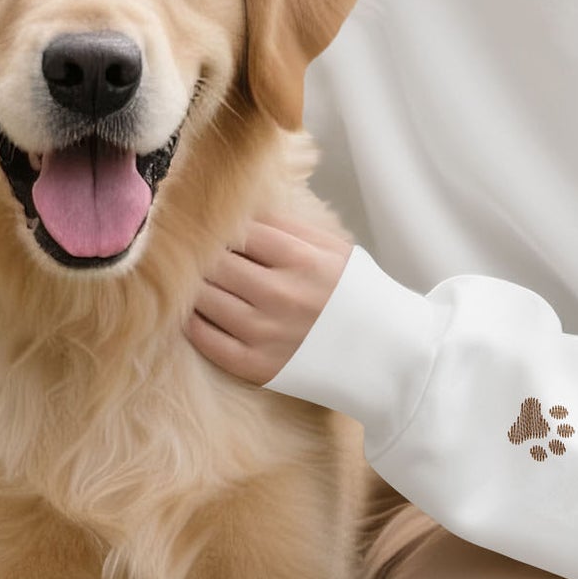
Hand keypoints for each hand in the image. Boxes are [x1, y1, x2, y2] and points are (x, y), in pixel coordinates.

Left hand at [187, 212, 350, 384]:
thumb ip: (290, 229)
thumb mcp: (335, 251)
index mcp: (302, 261)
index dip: (223, 227)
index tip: (214, 228)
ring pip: (204, 298)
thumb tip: (245, 212)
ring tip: (197, 279)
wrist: (385, 356)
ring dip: (196, 285)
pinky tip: (196, 310)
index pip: (240, 232)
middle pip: (215, 263)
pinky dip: (193, 321)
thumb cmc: (358, 297)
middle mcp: (280, 295)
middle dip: (204, 255)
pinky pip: (205, 339)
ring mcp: (265, 333)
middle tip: (197, 252)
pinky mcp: (255, 366)